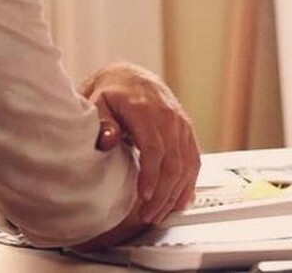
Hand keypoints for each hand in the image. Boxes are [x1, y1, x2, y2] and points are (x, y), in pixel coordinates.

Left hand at [81, 63, 199, 224]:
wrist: (131, 78)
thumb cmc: (112, 93)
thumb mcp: (98, 103)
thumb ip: (102, 122)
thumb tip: (107, 139)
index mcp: (146, 109)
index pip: (154, 147)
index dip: (152, 175)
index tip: (145, 196)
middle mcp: (169, 116)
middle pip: (174, 161)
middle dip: (164, 193)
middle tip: (149, 215)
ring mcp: (181, 124)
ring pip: (187, 163)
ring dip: (176, 192)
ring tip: (161, 214)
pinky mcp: (187, 131)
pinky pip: (194, 159)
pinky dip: (190, 182)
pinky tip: (181, 200)